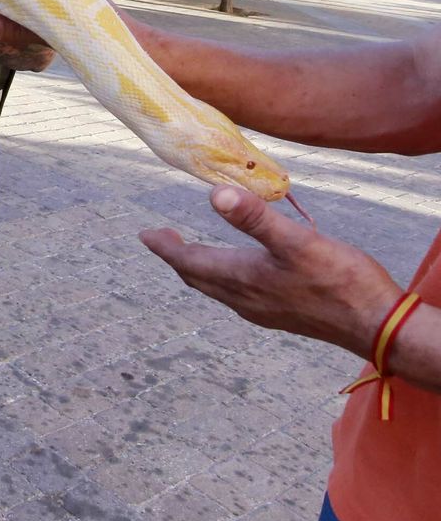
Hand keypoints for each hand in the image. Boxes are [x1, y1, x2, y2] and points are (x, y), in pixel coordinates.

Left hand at [139, 186, 397, 359]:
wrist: (377, 325)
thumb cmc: (340, 281)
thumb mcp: (297, 242)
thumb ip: (255, 219)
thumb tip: (214, 195)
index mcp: (241, 278)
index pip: (188, 261)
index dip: (164, 247)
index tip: (144, 234)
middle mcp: (244, 298)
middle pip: (196, 277)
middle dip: (177, 257)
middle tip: (162, 238)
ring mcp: (262, 310)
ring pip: (216, 288)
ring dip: (199, 269)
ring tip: (192, 251)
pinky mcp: (280, 315)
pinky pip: (237, 296)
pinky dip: (223, 279)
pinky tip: (238, 273)